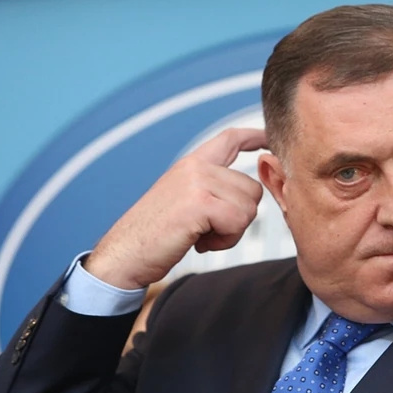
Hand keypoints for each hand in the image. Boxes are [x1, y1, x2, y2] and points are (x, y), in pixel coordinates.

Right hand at [84, 128, 267, 289]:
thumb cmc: (154, 236)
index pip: (230, 139)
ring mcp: (197, 181)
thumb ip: (213, 190)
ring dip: (231, 232)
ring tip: (200, 235)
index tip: (268, 140)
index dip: (254, 137)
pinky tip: (199, 242)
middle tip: (206, 231)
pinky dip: (224, 240)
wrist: (124, 255)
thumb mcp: (185, 202)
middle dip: (239, 218)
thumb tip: (250, 195)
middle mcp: (196, 166)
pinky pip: (238, 221)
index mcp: (191, 164)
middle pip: (252, 189)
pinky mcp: (199, 202)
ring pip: (249, 207)